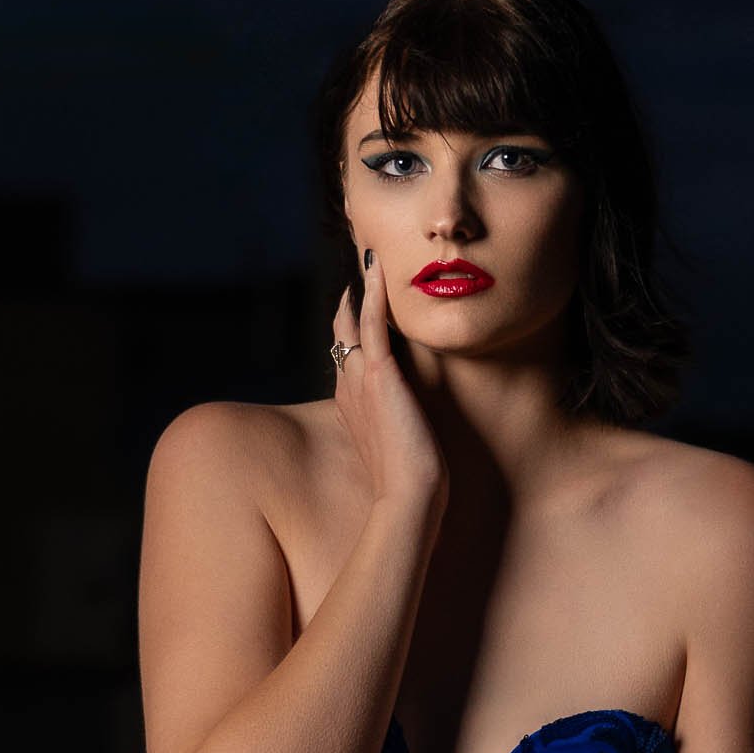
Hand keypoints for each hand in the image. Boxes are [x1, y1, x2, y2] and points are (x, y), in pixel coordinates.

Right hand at [329, 248, 445, 518]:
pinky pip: (373, 324)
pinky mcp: (380, 375)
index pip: (347, 355)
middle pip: (342, 331)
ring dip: (361, 287)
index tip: (359, 303)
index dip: (351, 328)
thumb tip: (411, 427)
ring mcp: (360, 380)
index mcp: (352, 405)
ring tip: (369, 253)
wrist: (408, 499)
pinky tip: (377, 267)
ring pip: (353, 321)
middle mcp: (348, 388)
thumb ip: (398, 431)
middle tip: (361, 265)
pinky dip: (373, 293)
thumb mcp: (399, 451)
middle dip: (349, 300)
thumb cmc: (409, 486)